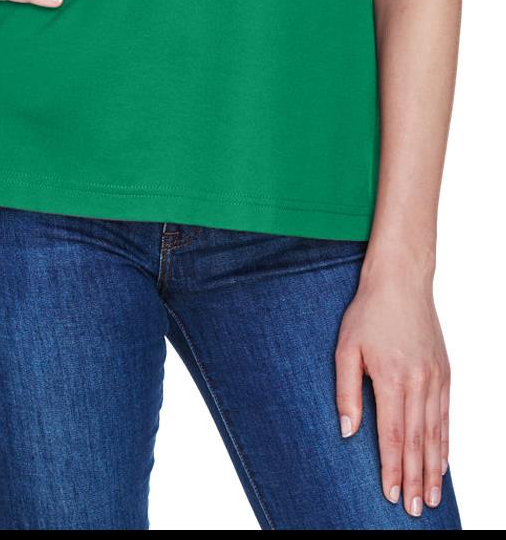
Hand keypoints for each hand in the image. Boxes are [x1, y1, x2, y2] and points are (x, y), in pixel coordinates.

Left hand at [334, 256, 449, 517]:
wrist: (401, 281)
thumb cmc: (368, 312)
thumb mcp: (346, 348)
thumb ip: (347, 392)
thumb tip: (348, 432)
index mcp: (392, 379)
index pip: (392, 435)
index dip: (391, 468)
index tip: (390, 495)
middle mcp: (418, 383)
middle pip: (416, 442)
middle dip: (414, 479)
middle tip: (415, 509)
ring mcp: (435, 379)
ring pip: (435, 434)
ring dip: (432, 468)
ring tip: (430, 496)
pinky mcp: (444, 373)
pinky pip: (445, 416)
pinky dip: (444, 443)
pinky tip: (441, 463)